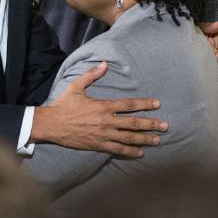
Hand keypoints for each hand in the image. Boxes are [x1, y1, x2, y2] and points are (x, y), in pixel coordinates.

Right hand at [30, 62, 167, 157]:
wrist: (52, 124)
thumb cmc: (63, 104)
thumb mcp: (76, 86)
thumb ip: (92, 75)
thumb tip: (104, 64)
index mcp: (103, 106)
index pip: (129, 105)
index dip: (144, 104)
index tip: (157, 104)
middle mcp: (106, 121)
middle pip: (133, 123)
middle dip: (151, 124)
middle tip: (165, 126)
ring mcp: (103, 134)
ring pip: (128, 137)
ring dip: (144, 139)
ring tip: (157, 140)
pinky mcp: (98, 145)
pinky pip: (117, 149)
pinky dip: (129, 151)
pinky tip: (140, 153)